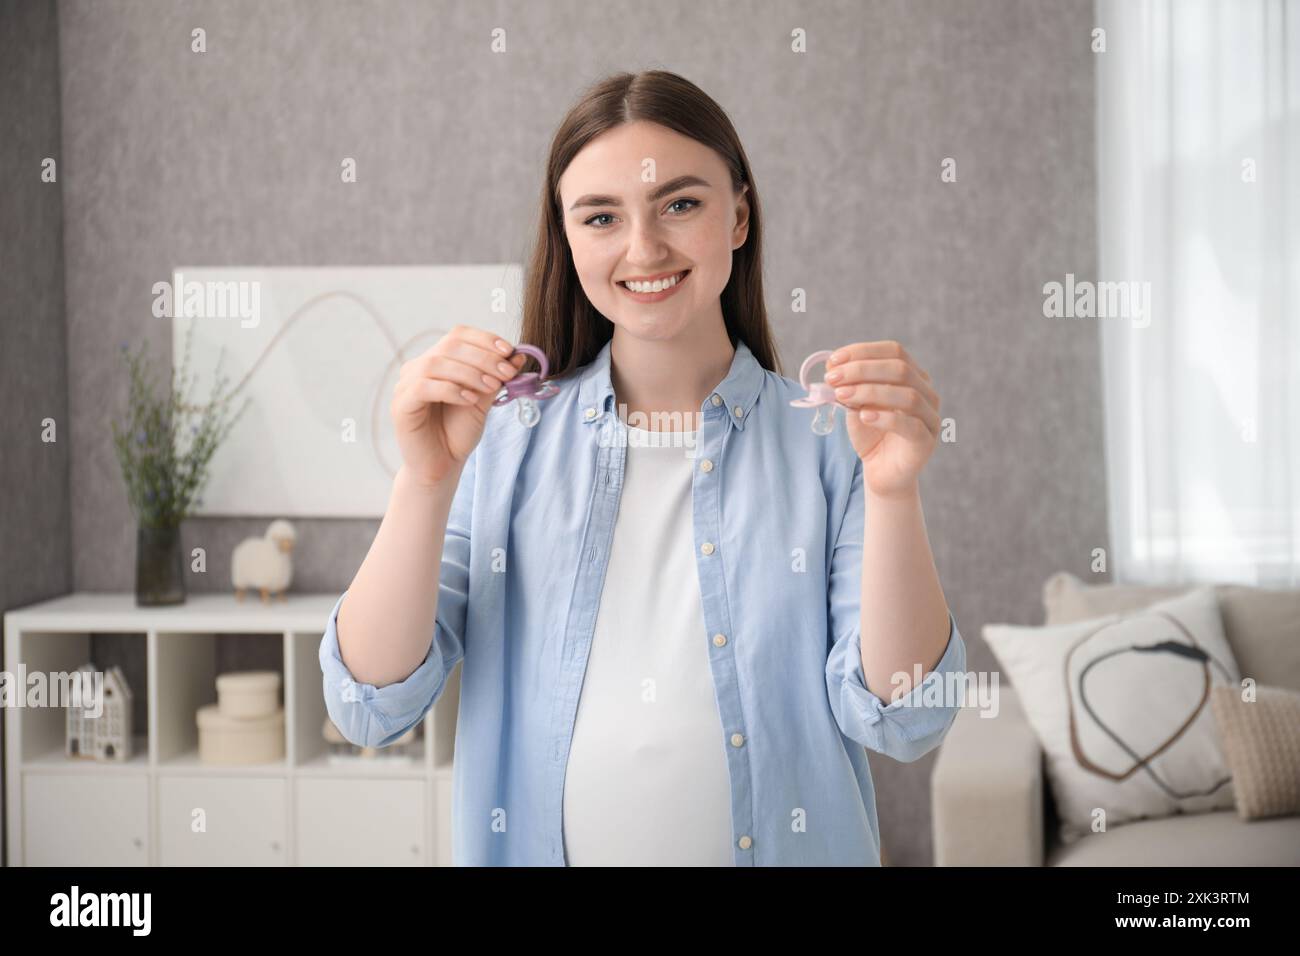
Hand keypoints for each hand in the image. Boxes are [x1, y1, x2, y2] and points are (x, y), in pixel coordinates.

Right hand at [390, 325, 527, 486]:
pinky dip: (451, 390)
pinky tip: (469, 400)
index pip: (458, 335)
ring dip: (470, 373)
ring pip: (436, 363)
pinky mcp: (400, 405)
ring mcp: (405, 385)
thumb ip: (496, 377)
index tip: (509, 351)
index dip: (485, 339)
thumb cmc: (459, 432)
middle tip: (507, 372)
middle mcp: (417, 367)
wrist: (442, 466)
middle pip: (449, 346)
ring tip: (491, 387)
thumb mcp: (483, 401)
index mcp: (437, 360)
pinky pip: (424, 387)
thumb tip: (517, 354)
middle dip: (483, 357)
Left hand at [824, 340, 940, 498]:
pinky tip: (864, 416)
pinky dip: (885, 418)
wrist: (881, 472)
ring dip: (869, 392)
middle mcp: (927, 392)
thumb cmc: (870, 434)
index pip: (894, 351)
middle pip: (900, 369)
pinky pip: (911, 426)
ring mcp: (930, 417)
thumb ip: (849, 386)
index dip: (863, 352)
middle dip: (861, 370)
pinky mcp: (926, 442)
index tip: (833, 360)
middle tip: (832, 378)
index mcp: (913, 376)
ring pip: (907, 395)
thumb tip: (833, 367)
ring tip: (842, 396)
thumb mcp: (855, 405)